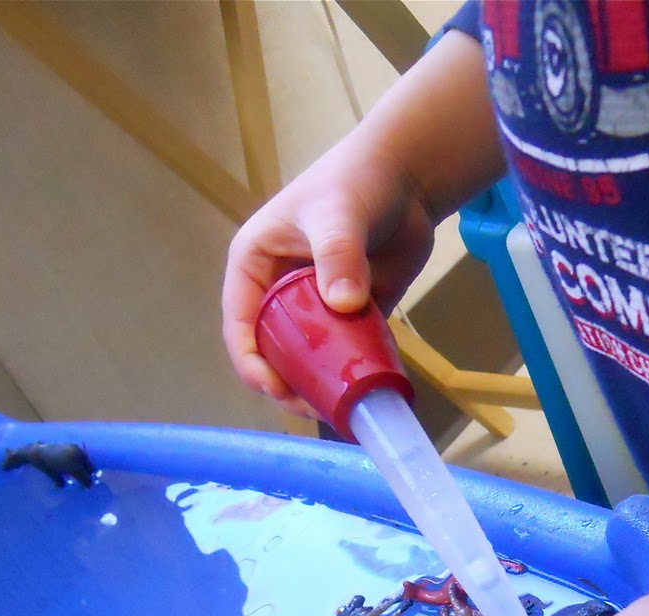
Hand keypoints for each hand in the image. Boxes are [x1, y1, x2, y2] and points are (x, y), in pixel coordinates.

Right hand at [220, 30, 501, 421]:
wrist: (409, 176)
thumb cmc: (357, 182)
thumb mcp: (339, 215)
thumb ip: (339, 255)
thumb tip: (343, 304)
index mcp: (255, 265)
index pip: (240, 324)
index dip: (252, 362)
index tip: (276, 388)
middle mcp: (278, 289)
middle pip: (270, 349)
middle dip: (285, 383)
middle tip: (311, 407)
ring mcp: (314, 305)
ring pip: (306, 356)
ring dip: (317, 384)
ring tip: (338, 407)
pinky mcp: (350, 314)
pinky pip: (344, 352)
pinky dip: (350, 373)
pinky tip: (365, 391)